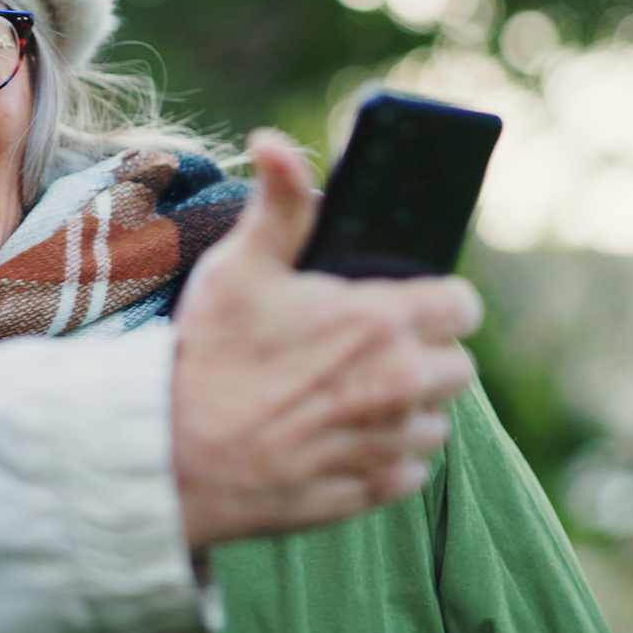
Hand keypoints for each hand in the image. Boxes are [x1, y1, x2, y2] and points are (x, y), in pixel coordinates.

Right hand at [169, 130, 481, 550]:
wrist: (171, 452)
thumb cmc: (207, 353)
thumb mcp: (239, 264)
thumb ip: (279, 203)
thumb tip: (275, 141)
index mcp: (380, 321)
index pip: (462, 306)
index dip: (437, 302)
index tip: (404, 304)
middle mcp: (399, 384)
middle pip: (458, 368)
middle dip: (423, 356)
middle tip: (368, 350)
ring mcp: (385, 442)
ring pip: (435, 422)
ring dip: (405, 410)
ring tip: (346, 397)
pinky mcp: (367, 490)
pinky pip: (409, 472)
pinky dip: (383, 457)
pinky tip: (336, 439)